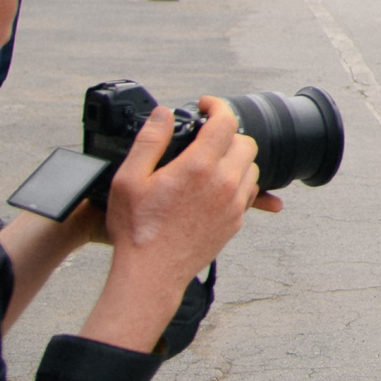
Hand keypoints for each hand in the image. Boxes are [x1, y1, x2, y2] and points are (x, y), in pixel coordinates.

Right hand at [103, 99, 277, 297]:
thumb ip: (149, 140)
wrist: (151, 274)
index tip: (206, 105)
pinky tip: (218, 186)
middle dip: (228, 132)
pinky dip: (239, 182)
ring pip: (252, 168)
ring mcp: (233, 205)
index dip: (217, 106)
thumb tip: (163, 114)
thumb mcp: (129, 178)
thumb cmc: (137, 229)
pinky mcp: (235, 223)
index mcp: (199, 166)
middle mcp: (224, 183)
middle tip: (207, 135)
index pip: (225, 122)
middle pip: (246, 142)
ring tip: (211, 160)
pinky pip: (249, 193)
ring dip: (236, 158)